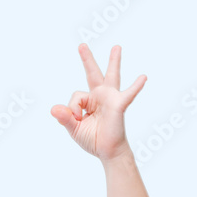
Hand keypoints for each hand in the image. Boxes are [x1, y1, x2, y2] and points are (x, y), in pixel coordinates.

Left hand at [50, 44, 145, 162]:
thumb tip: (53, 109)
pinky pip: (128, 94)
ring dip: (114, 62)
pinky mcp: (119, 106)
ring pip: (111, 76)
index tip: (76, 119)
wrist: (107, 151)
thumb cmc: (92, 139)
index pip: (76, 96)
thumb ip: (65, 118)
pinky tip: (143, 77)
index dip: (73, 108)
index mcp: (89, 101)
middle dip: (87, 59)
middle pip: (93, 74)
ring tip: (116, 47)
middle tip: (81, 45)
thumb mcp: (74, 129)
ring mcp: (110, 99)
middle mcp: (100, 96)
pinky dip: (136, 87)